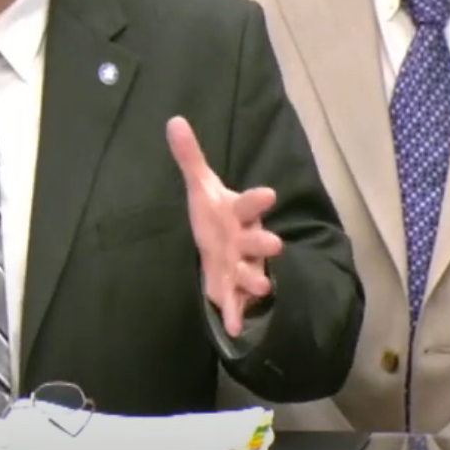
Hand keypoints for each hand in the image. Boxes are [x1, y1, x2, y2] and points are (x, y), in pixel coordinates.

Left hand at [166, 116, 281, 336]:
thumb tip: (173, 120)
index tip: (270, 194)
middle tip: (276, 244)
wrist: (221, 247)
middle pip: (258, 239)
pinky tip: (232, 329)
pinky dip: (234, 314)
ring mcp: (240, 265)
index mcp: (238, 213)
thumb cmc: (215, 215)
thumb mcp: (201, 187)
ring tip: (260, 286)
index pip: (250, 202)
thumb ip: (190, 157)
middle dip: (265, 242)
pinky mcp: (231, 288)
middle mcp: (245, 239)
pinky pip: (234, 302)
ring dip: (256, 279)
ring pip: (252, 272)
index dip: (258, 199)